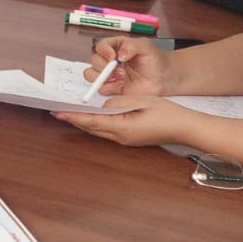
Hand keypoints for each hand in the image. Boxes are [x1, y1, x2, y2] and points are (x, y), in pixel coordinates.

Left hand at [52, 95, 198, 146]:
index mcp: (123, 128)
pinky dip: (96, 124)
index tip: (59, 113)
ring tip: (69, 113)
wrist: (185, 128)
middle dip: (74, 120)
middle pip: (92, 128)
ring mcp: (125, 140)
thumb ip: (119, 102)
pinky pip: (108, 131)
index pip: (92, 122)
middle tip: (57, 111)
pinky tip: (91, 117)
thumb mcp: (141, 101)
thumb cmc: (167, 113)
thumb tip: (103, 104)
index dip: (74, 117)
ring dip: (84, 122)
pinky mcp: (130, 139)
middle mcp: (121, 137)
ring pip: (99, 131)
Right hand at [83, 35, 169, 95]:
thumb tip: (119, 54)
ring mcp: (109, 74)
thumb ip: (131, 46)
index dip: (104, 51)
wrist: (164, 78)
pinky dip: (108, 88)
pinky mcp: (112, 87)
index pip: (101, 46)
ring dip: (102, 77)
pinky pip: (101, 88)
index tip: (113, 57)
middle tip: (118, 69)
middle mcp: (110, 60)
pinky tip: (120, 86)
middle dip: (104, 66)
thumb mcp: (145, 47)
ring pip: (91, 74)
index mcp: (116, 46)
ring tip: (119, 78)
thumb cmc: (156, 60)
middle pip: (94, 60)